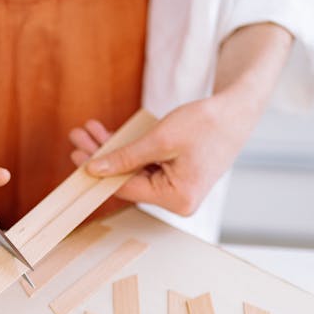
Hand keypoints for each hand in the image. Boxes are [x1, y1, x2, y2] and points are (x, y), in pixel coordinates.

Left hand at [69, 23, 293, 215]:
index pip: (127, 189)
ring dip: (111, 151)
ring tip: (88, 131)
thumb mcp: (161, 138)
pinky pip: (146, 166)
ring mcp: (178, 190)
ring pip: (134, 171)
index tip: (76, 155)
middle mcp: (178, 201)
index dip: (99, 172)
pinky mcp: (177, 178)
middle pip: (128, 180)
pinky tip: (108, 135)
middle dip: (101, 157)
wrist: (237, 112)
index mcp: (177, 198)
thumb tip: (94, 170)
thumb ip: (126, 157)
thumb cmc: (206, 124)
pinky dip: (129, 150)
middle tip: (77, 137)